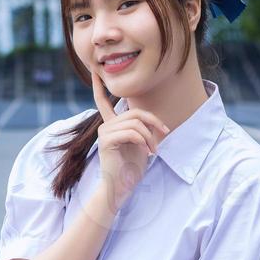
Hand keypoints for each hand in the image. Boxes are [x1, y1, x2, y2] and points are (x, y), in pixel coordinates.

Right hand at [91, 69, 169, 210]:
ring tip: (154, 150)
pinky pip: (130, 132)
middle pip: (134, 113)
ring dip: (150, 136)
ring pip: (134, 123)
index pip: (103, 102)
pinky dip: (143, 141)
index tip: (95, 72)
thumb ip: (141, 129)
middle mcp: (105, 126)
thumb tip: (154, 121)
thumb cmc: (131, 168)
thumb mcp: (140, 144)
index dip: (99, 87)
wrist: (121, 187)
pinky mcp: (106, 141)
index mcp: (111, 125)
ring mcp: (104, 133)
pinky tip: (147, 151)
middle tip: (163, 136)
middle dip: (153, 122)